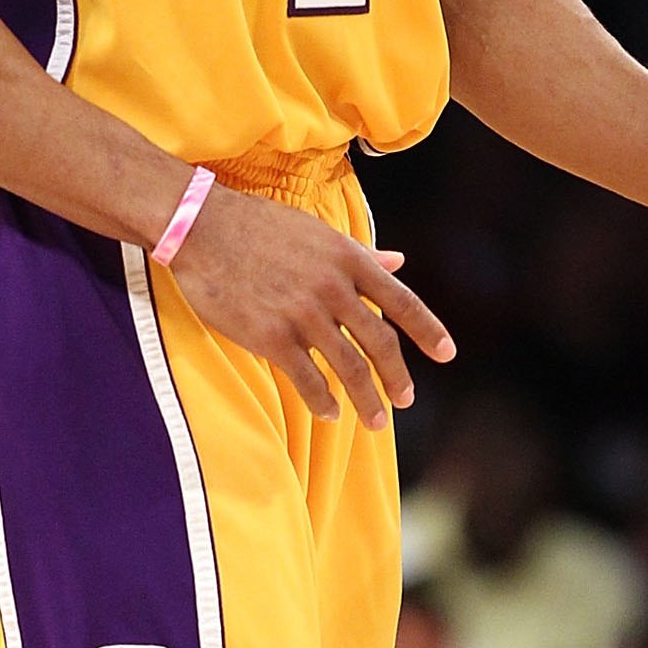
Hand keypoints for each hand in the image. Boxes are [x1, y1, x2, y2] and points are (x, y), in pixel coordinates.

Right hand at [169, 182, 455, 429]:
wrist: (200, 227)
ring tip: (377, 421)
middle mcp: (333, 288)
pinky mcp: (271, 337)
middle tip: (406, 399)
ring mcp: (302, 314)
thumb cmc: (257, 226)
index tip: (447, 355)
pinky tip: (331, 412)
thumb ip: (360, 253)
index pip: (402, 301)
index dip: (428, 331)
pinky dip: (324, 400)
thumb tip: (399, 261)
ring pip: (349, 367)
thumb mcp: (316, 233)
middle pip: (380, 342)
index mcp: (348, 259)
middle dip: (397, 377)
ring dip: (367, 400)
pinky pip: (308, 379)